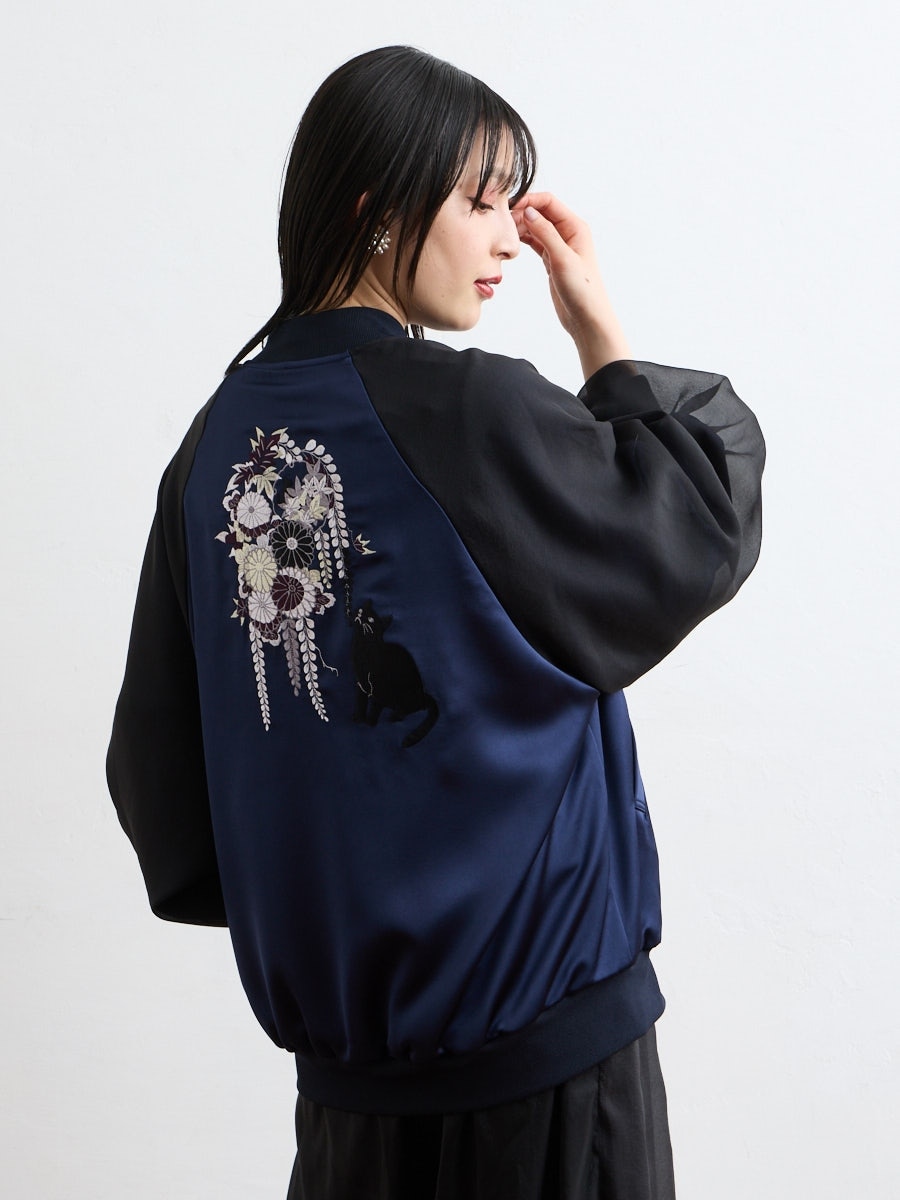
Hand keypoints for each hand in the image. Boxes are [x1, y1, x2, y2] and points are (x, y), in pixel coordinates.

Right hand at [512, 192, 631, 377]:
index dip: (529, 201)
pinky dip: (523, 240)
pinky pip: (535, 242)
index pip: (548, 202)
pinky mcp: (551, 260)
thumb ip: (546, 233)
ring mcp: (559, 246)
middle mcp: (568, 233)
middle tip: (502, 224)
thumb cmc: (582, 290)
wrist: (587, 317)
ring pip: (535, 227)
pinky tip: (512, 244)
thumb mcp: (562, 258)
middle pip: (540, 212)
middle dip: (522, 214)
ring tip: (504, 235)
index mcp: (575, 227)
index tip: (509, 208)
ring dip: (520, 227)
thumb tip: (529, 212)